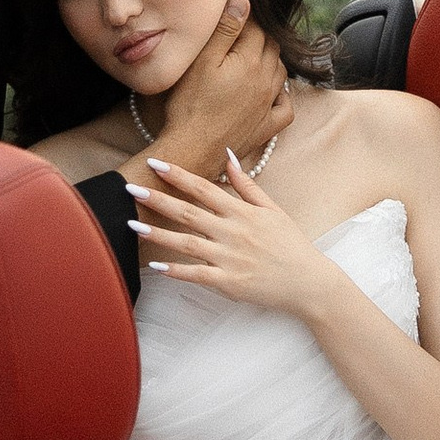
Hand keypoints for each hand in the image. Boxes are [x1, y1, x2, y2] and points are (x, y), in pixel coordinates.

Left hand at [128, 151, 327, 317]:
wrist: (309, 282)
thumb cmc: (291, 244)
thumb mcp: (273, 209)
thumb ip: (247, 184)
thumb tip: (228, 156)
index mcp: (242, 212)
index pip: (204, 188)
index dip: (178, 175)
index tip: (155, 163)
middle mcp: (233, 232)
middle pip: (189, 212)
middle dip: (158, 199)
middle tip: (131, 189)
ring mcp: (230, 258)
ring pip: (187, 243)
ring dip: (158, 233)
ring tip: (132, 224)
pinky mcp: (229, 283)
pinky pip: (197, 275)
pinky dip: (176, 271)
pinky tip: (155, 266)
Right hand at [145, 0, 289, 188]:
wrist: (193, 149)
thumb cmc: (191, 104)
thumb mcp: (204, 61)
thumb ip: (226, 29)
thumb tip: (244, 0)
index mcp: (250, 61)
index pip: (257, 29)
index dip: (247, 18)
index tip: (237, 14)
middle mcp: (266, 81)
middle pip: (272, 48)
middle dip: (260, 37)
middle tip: (243, 33)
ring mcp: (268, 105)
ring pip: (281, 73)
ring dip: (272, 61)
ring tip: (255, 56)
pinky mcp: (266, 127)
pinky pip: (285, 107)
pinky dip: (282, 96)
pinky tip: (273, 92)